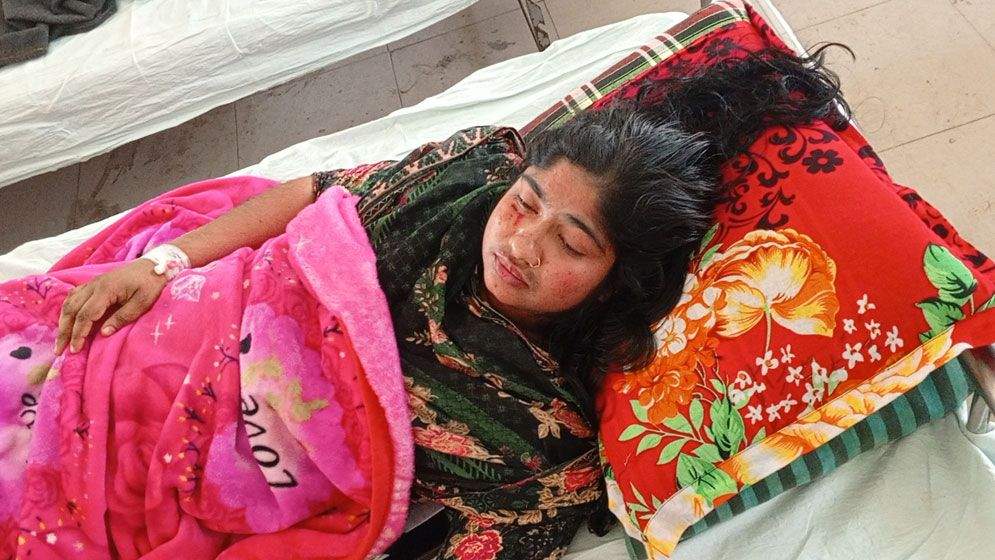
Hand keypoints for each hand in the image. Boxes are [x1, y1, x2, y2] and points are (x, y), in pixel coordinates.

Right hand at [54, 259, 169, 354]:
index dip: (78, 333)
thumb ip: (123, 317)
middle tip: (60, 350)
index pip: (86, 315)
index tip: (75, 350)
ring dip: (63, 322)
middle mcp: (94, 285)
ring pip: (69, 303)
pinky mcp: (93, 284)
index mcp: (106, 290)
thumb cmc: (150, 284)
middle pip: (71, 309)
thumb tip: (103, 333)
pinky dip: (67, 310)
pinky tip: (66, 320)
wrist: (153, 266)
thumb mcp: (142, 303)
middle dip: (64, 331)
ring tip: (61, 339)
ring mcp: (92, 283)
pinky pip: (74, 296)